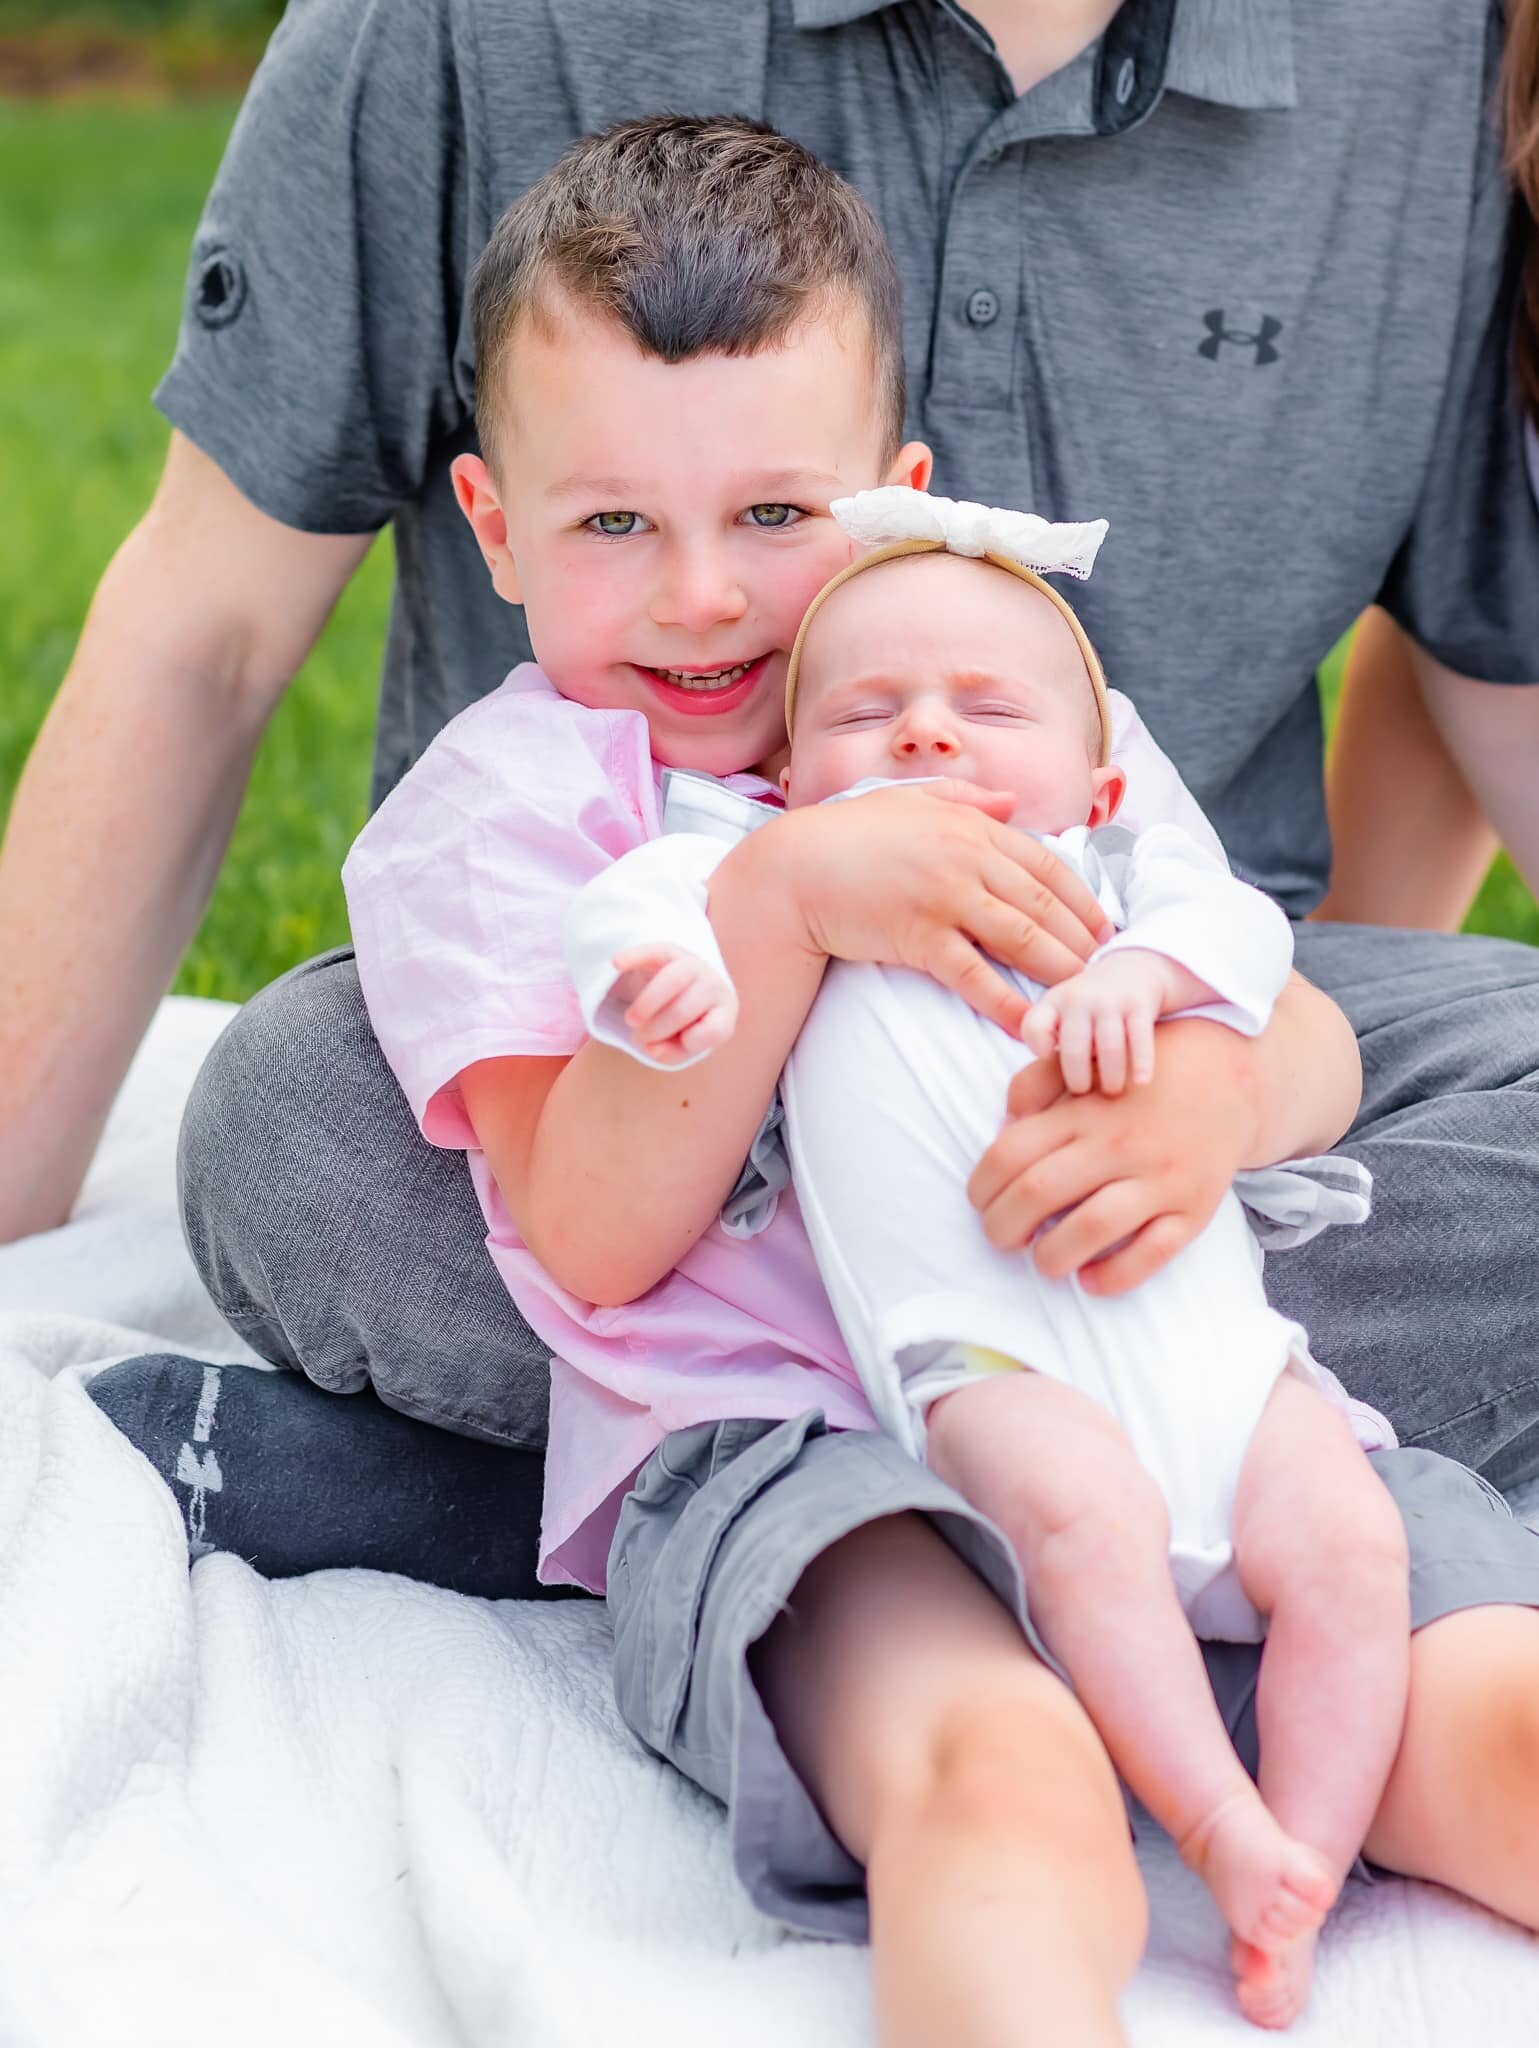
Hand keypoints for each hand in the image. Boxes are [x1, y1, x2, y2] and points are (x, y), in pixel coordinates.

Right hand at [611, 943, 738, 1064]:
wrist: (683, 991)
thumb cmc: (685, 1025)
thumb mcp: (682, 1045)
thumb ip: (670, 1054)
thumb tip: (652, 1049)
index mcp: (725, 1011)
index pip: (713, 1031)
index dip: (689, 1043)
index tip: (672, 1044)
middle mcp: (714, 986)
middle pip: (684, 1009)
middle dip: (656, 1029)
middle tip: (639, 1038)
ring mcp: (693, 965)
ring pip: (672, 980)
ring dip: (646, 1004)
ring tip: (631, 1021)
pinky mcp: (670, 951)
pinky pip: (653, 951)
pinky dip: (634, 957)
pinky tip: (616, 964)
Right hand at [772, 783, 1114, 1037]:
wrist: (793, 870)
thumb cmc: (850, 834)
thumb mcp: (911, 801)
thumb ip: (966, 799)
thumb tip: (1013, 803)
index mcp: (971, 826)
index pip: (1046, 865)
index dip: (1082, 899)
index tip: (1104, 928)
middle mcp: (966, 859)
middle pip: (1044, 905)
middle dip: (1082, 940)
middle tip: (1108, 971)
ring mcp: (943, 898)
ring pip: (1021, 938)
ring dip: (1059, 971)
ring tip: (1084, 998)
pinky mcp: (918, 937)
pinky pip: (973, 976)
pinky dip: (1005, 1002)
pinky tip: (1029, 1023)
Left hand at [968, 1018, 1260, 1292]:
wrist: (1232, 1079)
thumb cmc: (1143, 1077)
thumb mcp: (1087, 1064)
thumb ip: (1035, 1084)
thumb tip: (1002, 1128)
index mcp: (1085, 1109)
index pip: (1010, 1154)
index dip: (981, 1186)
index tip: (980, 1202)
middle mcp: (1119, 1144)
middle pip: (1038, 1193)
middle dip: (1002, 1226)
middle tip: (1000, 1236)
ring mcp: (1160, 1179)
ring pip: (1091, 1229)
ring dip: (1051, 1257)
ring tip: (1042, 1260)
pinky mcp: (1193, 1210)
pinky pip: (1151, 1254)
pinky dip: (1113, 1276)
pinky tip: (1088, 1278)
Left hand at [1022, 951, 1178, 1094]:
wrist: (1130, 968)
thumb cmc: (1086, 1007)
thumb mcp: (1059, 1011)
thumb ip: (1046, 1039)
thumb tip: (1039, 1085)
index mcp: (1054, 1003)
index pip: (1034, 1025)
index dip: (1038, 1045)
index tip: (1049, 1059)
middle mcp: (1080, 999)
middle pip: (1075, 1046)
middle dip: (1078, 1077)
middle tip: (1083, 1093)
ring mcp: (1110, 1001)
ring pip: (1109, 1045)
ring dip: (1111, 1075)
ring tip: (1112, 1091)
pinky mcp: (1139, 1005)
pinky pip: (1140, 1038)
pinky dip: (1142, 1062)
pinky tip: (1142, 1082)